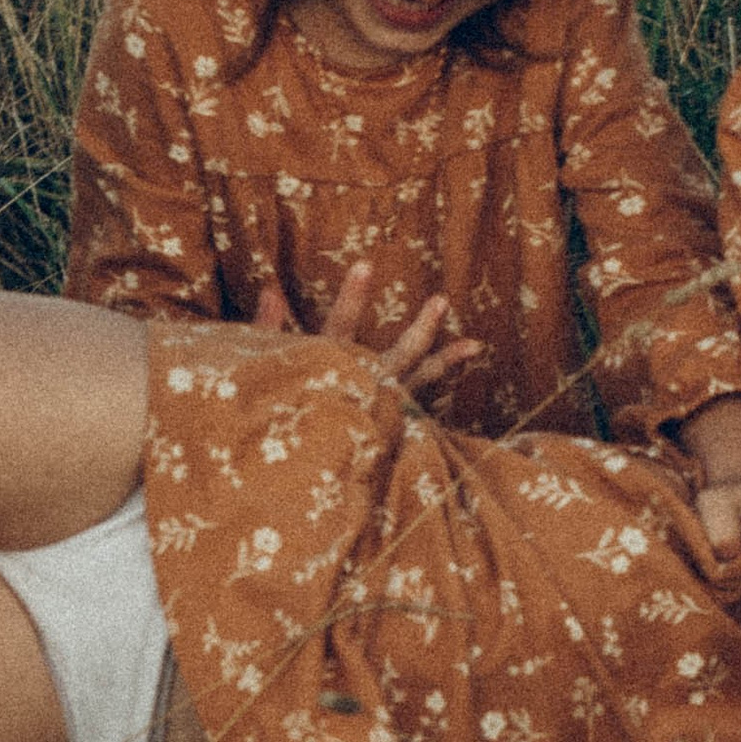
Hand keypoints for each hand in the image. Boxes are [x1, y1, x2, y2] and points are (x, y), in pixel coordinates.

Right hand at [254, 264, 484, 403]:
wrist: (293, 477)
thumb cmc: (275, 416)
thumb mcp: (265, 371)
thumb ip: (267, 330)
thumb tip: (270, 289)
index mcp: (329, 369)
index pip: (340, 326)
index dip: (352, 298)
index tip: (366, 264)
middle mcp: (362, 388)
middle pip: (401, 355)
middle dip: (423, 329)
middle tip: (443, 300)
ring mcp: (381, 408)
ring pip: (420, 379)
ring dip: (446, 359)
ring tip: (475, 344)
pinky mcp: (390, 424)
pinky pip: (422, 398)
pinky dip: (440, 377)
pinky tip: (465, 356)